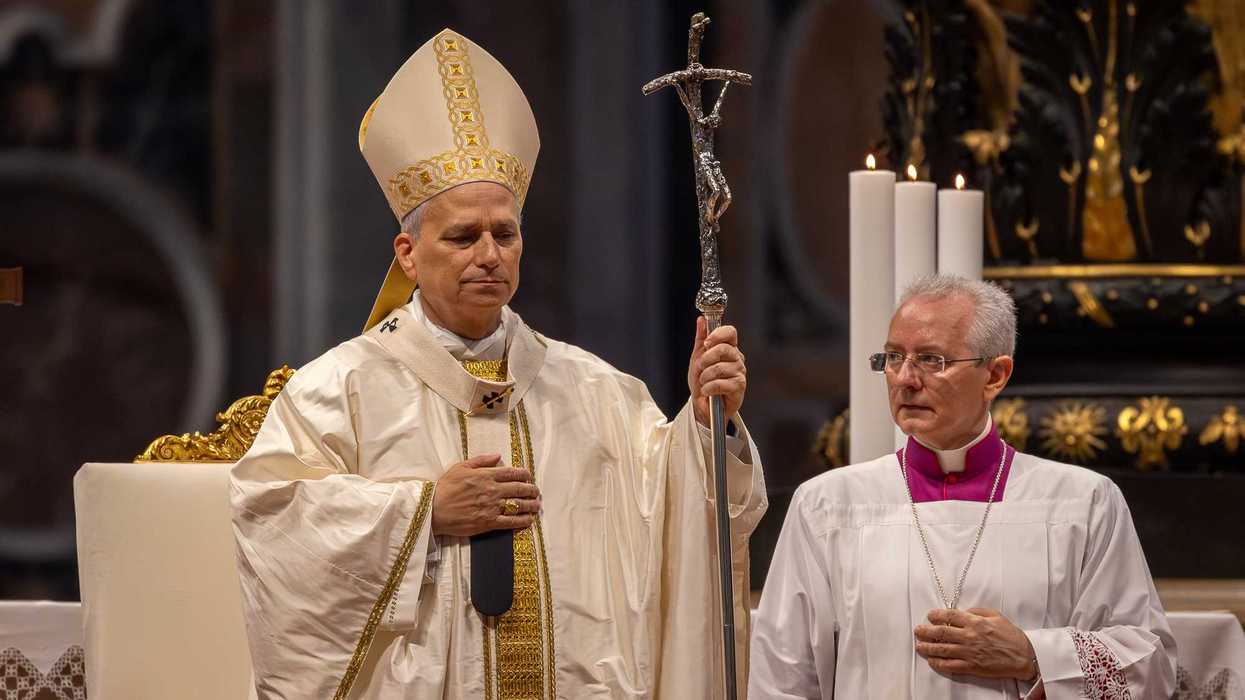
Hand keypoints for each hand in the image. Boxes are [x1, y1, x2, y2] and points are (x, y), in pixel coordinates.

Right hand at [430, 454, 540, 536]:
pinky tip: (529, 520)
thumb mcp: (461, 467)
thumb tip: (497, 456)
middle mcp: (492, 490)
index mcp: (486, 475)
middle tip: (536, 491)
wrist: (433, 510)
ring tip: (536, 505)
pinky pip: (510, 522)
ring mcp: (492, 507)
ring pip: (518, 505)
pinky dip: (522, 521)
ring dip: (531, 505)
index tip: (529, 476)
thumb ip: (481, 460)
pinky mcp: (488, 522)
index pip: (512, 473)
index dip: (525, 474)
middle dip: (531, 490)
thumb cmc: (445, 488)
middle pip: (519, 488)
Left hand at [687, 316, 746, 425]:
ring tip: (704, 382)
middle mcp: (737, 359)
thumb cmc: (703, 381)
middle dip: (706, 359)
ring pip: (719, 368)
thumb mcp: (697, 358)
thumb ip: (701, 339)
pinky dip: (708, 388)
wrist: (703, 405)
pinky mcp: (739, 387)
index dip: (718, 334)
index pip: (730, 332)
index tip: (706, 343)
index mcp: (728, 348)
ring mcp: (740, 373)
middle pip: (724, 349)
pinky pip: (720, 383)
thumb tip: (701, 320)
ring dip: (705, 377)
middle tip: (700, 367)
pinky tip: (707, 391)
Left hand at [914, 608, 1038, 680]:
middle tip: (918, 630)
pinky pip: (950, 665)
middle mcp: (969, 636)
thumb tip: (964, 611)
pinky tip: (932, 661)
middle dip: (926, 631)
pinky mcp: (971, 666)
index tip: (929, 615)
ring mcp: (969, 652)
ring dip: (928, 647)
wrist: (1024, 657)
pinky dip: (939, 663)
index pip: (950, 616)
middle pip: (941, 632)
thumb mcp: (996, 616)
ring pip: (942, 649)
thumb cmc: (1011, 636)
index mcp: (975, 622)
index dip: (937, 615)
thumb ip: (978, 611)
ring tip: (918, 646)